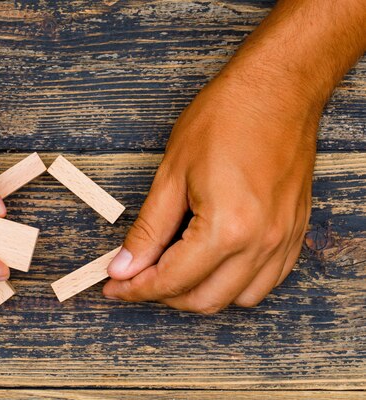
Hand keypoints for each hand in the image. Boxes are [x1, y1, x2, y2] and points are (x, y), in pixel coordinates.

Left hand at [104, 71, 318, 313]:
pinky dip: (234, 284)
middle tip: (136, 277)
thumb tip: (125, 265)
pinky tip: (212, 263)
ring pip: (238, 299)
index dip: (136, 288)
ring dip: (200, 294)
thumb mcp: (172, 174)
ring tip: (172, 269)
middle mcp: (260, 243)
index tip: (115, 287)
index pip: (172, 280)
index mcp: (226, 228)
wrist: (277, 90)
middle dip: (164, 295)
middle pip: (204, 300)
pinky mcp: (294, 233)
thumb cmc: (226, 119)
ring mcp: (282, 240)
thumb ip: (148, 229)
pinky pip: (265, 282)